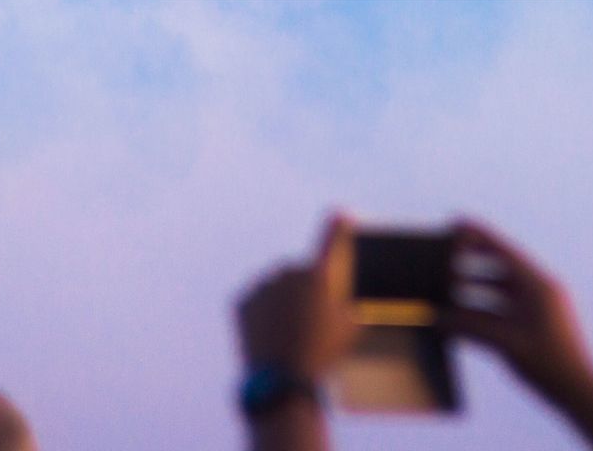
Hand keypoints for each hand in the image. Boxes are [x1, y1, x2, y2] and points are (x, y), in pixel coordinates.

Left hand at [236, 215, 359, 379]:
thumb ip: (345, 305)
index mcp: (319, 275)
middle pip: (297, 273)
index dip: (337, 226)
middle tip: (305, 322)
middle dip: (301, 290)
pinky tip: (268, 336)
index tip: (341, 213)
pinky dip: (260, 314)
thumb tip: (339, 302)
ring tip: (285, 334)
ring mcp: (262, 285)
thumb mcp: (350, 329)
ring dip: (279, 302)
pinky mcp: (242, 300)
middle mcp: (289, 273)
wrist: (282, 380)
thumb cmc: (323, 354)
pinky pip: (255, 302)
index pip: (330, 239)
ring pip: (274, 288)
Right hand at [443, 220, 592, 410]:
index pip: (503, 252)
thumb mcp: (507, 344)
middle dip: (472, 261)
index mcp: (538, 286)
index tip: (457, 222)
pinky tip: (462, 318)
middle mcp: (539, 291)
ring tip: (447, 288)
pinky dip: (483, 311)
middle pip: (500, 267)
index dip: (479, 235)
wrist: (580, 394)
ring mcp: (539, 307)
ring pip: (500, 291)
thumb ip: (471, 329)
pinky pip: (504, 309)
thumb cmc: (550, 367)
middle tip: (445, 254)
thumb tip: (439, 319)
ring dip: (475, 290)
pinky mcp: (536, 324)